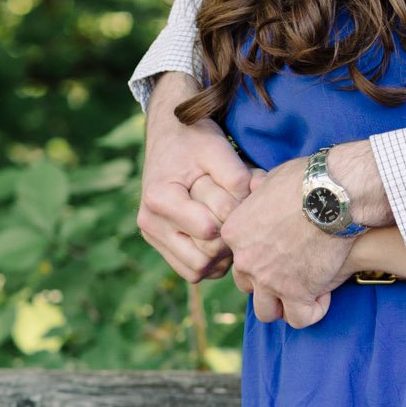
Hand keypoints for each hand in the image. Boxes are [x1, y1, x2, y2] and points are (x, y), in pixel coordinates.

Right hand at [137, 72, 253, 281]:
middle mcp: (150, 223)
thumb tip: (254, 206)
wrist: (170, 136)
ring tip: (232, 224)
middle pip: (205, 256)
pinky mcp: (162, 244)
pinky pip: (193, 270)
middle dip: (230, 237)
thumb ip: (236, 177)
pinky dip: (213, 260)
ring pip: (198, 270)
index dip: (235, 217)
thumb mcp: (218, 148)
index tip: (243, 195)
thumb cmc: (196, 140)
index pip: (209, 231)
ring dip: (222, 254)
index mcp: (160, 199)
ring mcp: (154, 236)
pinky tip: (223, 234)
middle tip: (240, 212)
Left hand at [222, 154, 358, 328]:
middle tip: (296, 269)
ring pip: (267, 311)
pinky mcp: (297, 292)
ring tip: (307, 290)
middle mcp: (245, 259)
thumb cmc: (308, 178)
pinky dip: (311, 311)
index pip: (238, 256)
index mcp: (234, 232)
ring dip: (285, 303)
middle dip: (270, 281)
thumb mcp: (271, 178)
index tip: (283, 248)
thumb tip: (257, 187)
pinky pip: (299, 318)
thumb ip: (259, 193)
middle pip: (249, 285)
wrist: (335, 192)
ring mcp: (269, 279)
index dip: (261, 254)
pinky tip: (324, 295)